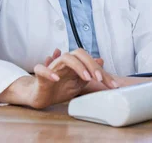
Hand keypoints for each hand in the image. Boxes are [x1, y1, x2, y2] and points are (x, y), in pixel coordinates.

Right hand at [0, 48, 116, 108]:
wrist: (41, 97)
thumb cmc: (60, 88)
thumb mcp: (79, 84)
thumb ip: (89, 73)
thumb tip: (101, 60)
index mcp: (75, 64)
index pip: (89, 60)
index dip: (101, 71)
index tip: (111, 84)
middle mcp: (65, 62)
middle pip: (79, 53)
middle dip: (91, 65)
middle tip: (99, 78)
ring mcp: (53, 67)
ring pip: (64, 58)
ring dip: (77, 66)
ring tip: (86, 78)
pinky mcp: (40, 76)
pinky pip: (41, 69)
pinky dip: (48, 72)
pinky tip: (56, 78)